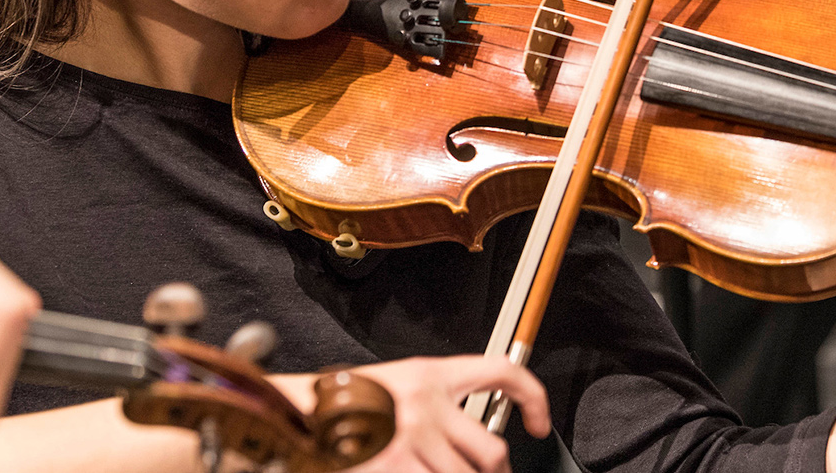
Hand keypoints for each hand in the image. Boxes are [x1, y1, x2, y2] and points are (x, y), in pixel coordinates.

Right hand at [276, 356, 549, 472]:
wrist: (296, 412)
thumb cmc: (345, 400)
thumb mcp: (399, 385)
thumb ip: (438, 404)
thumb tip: (473, 439)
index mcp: (431, 374)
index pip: (502, 373)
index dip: (532, 398)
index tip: (538, 422)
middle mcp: (427, 405)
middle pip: (492, 451)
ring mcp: (411, 440)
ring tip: (441, 471)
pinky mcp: (394, 466)